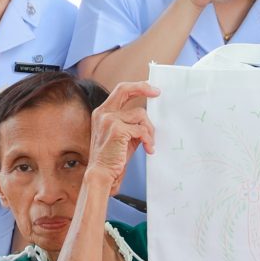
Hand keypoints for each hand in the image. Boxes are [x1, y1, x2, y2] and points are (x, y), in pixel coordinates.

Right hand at [89, 82, 156, 198]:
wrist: (102, 174)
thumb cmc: (113, 157)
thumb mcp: (123, 136)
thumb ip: (131, 123)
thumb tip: (148, 117)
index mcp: (102, 112)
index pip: (120, 91)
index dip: (136, 87)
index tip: (150, 88)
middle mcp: (103, 113)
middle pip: (125, 89)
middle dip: (143, 88)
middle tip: (157, 92)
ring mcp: (109, 120)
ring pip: (140, 115)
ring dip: (149, 130)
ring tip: (149, 144)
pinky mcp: (117, 130)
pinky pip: (142, 130)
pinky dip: (148, 140)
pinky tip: (148, 149)